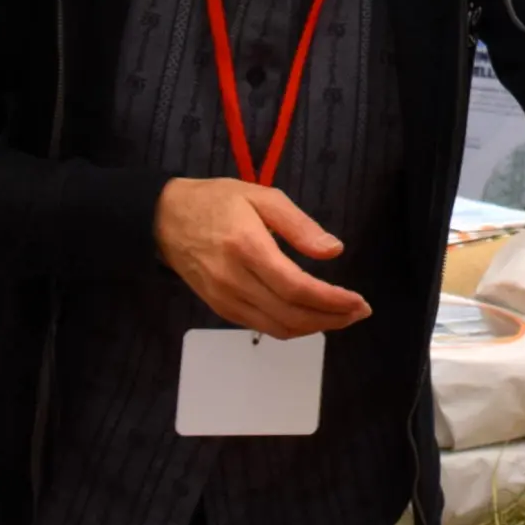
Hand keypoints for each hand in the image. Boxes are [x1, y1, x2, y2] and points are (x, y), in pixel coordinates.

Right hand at [154, 178, 372, 338]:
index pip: (296, 287)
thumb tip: (334, 250)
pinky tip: (310, 317)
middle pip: (291, 314)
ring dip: (315, 328)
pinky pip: (261, 327)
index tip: (359, 301)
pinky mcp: (220, 309)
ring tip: (342, 317)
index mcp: (248, 247)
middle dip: (332, 318)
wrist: (164, 219)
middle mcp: (235, 280)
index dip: (332, 301)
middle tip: (360, 311)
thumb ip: (299, 225)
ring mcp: (225, 299)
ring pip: (277, 327)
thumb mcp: (261, 196)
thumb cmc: (216, 202)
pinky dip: (291, 327)